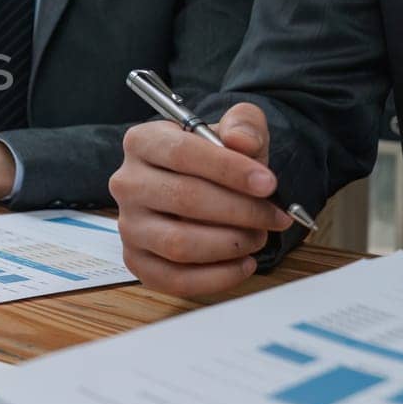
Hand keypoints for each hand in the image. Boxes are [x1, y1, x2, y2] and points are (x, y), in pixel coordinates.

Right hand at [108, 102, 293, 297]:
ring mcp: (129, 225)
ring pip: (178, 243)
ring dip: (230, 244)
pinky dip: (217, 277)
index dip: (230, 170)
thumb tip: (241, 142)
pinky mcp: (137, 260)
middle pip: (184, 199)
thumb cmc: (217, 162)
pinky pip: (175, 278)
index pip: (182, 153)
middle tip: (274, 216)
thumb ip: (245, 125)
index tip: (268, 184)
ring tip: (258, 237)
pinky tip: (243, 263)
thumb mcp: (236, 131)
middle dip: (240, 211)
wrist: (203, 188)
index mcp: (142, 142)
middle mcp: (127, 183)